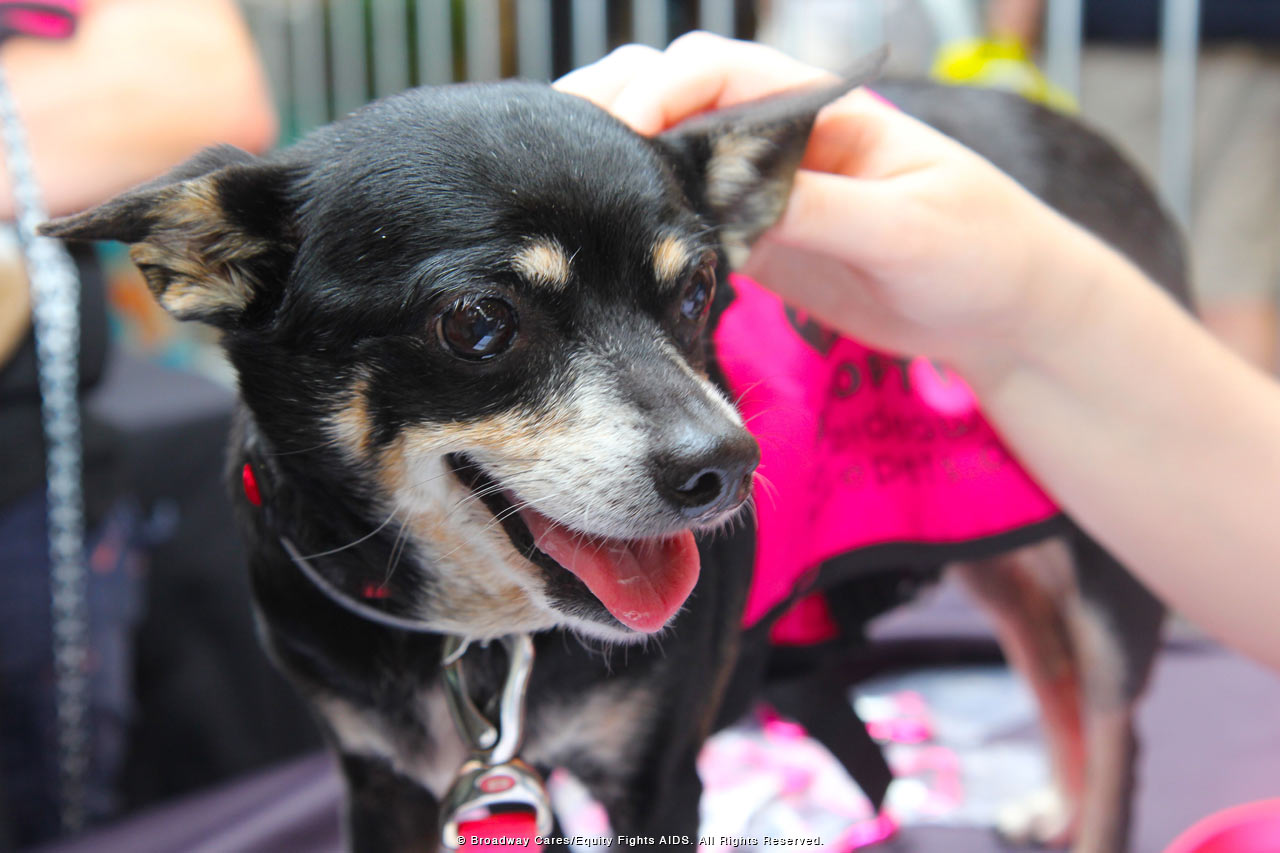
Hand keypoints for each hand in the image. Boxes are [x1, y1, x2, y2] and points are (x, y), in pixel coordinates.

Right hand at [556, 33, 1106, 384]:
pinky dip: (639, 221)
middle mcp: (780, 139)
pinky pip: (683, 218)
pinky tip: (600, 245)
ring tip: (554, 197)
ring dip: (611, 167)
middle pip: (676, 99)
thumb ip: (822, 208)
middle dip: (612, 114)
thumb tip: (734, 202)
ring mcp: (762, 188)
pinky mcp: (756, 239)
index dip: (658, 95)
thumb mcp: (907, 230)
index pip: (719, 74)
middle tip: (555, 161)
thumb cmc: (981, 252)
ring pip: (668, 158)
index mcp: (820, 110)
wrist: (1000, 315)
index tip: (614, 138)